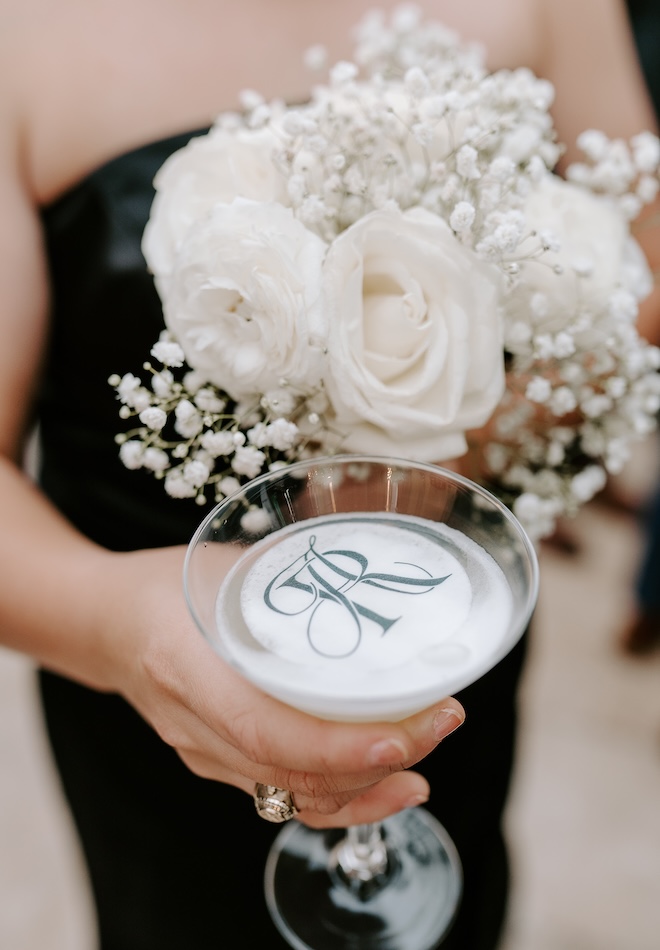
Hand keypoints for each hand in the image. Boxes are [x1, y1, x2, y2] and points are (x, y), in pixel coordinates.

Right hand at [90, 544, 464, 827]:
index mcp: (187, 667)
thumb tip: (372, 562)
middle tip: (445, 719)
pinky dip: (344, 801)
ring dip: (371, 786)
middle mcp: (194, 725)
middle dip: (381, 760)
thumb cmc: (165, 583)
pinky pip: (284, 799)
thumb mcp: (220, 562)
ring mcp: (204, 754)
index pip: (267, 731)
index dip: (340, 745)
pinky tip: (391, 786)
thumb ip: (287, 568)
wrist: (105, 625)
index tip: (405, 734)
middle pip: (294, 774)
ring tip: (430, 751)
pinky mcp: (219, 764)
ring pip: (295, 798)